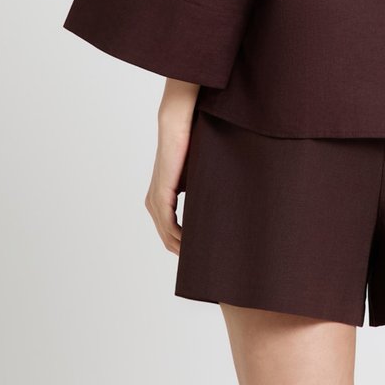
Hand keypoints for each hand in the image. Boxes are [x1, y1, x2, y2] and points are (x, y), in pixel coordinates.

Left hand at [144, 79, 198, 254]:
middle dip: (187, 251)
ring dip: (184, 248)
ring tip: (206, 257)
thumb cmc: (193, 142)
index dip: (188, 243)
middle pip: (169, 237)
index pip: (173, 229)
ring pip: (167, 235)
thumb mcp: (201, 172)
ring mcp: (155, 200)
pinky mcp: (160, 196)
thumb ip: (206, 187)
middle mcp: (155, 201)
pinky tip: (194, 246)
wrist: (179, 123)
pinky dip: (180, 238)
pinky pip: (168, 225)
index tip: (206, 252)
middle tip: (209, 261)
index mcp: (163, 196)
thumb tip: (230, 199)